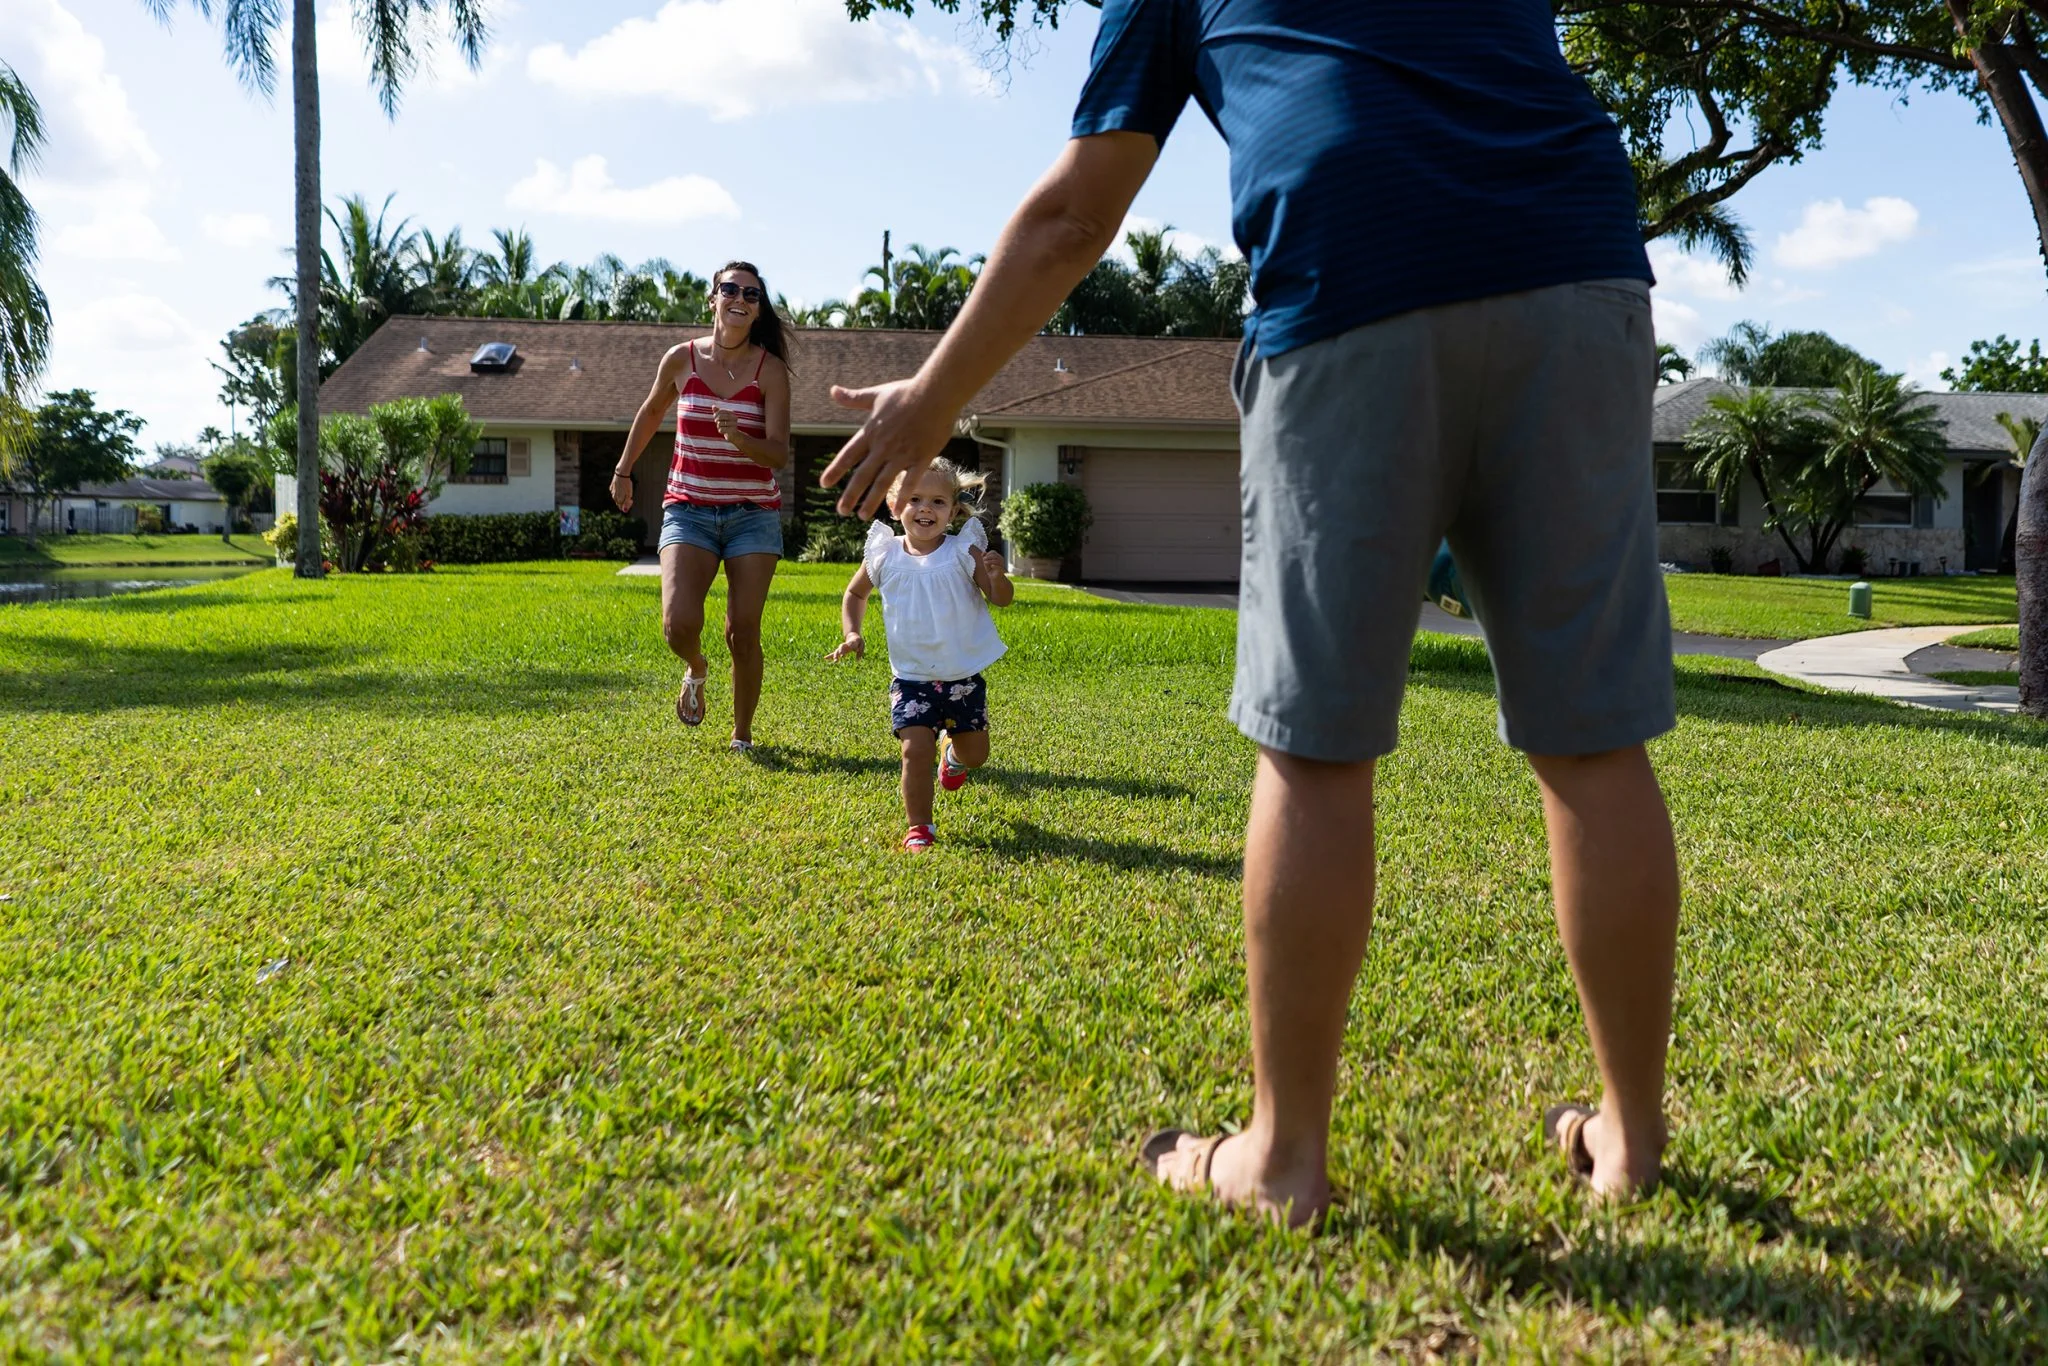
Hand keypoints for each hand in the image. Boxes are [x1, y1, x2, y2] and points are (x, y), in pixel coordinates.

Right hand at [610, 471, 633, 512]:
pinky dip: (617, 492)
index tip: (630, 502)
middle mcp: (614, 496)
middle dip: (623, 502)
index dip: (626, 507)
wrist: (621, 474)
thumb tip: (625, 510)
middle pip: (618, 502)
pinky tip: (620, 489)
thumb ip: (627, 502)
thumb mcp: (629, 494)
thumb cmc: (626, 484)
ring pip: (615, 497)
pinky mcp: (611, 487)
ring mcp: (612, 491)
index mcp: (618, 499)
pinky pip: (613, 492)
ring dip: (620, 497)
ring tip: (625, 493)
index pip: (621, 507)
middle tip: (629, 498)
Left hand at [713, 407, 742, 444]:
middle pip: (720, 417)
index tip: (714, 416)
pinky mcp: (732, 431)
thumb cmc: (726, 423)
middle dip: (716, 419)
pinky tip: (723, 431)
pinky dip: (720, 431)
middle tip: (716, 422)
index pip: (721, 411)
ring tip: (721, 427)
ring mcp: (734, 424)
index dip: (716, 413)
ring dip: (718, 426)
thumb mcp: (722, 417)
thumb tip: (713, 406)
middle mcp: (734, 418)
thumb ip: (717, 411)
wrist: (733, 434)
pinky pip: (721, 430)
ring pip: (720, 424)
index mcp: (732, 413)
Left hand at [821, 378, 960, 519]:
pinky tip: (896, 512)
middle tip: (841, 511)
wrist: (935, 394)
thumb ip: (853, 398)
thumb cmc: (906, 392)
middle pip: (863, 475)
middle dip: (851, 495)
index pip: (848, 455)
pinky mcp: (921, 458)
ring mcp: (902, 454)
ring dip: (871, 501)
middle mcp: (883, 447)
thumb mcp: (876, 394)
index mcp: (871, 432)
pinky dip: (901, 498)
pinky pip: (910, 482)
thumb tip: (832, 390)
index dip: (836, 470)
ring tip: (862, 516)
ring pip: (883, 483)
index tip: (824, 484)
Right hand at [826, 632, 864, 662]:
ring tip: (835, 661)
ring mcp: (842, 647)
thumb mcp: (862, 645)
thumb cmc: (858, 641)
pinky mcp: (840, 650)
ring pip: (837, 650)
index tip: (845, 654)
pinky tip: (825, 658)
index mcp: (851, 643)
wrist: (852, 636)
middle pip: (841, 647)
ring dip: (836, 655)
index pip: (849, 645)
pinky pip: (834, 653)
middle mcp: (845, 645)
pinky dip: (830, 655)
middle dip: (841, 651)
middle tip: (841, 656)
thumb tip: (857, 661)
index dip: (848, 648)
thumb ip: (860, 652)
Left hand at [969, 545, 1006, 593]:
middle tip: (983, 560)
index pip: (993, 552)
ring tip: (985, 563)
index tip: (982, 556)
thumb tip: (983, 552)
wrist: (995, 580)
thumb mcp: (986, 564)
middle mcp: (1001, 560)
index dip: (987, 553)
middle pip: (995, 555)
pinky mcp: (1002, 571)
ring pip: (997, 560)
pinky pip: (999, 567)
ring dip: (990, 561)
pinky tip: (991, 566)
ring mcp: (1002, 565)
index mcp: (997, 557)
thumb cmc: (991, 571)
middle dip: (988, 556)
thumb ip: (985, 558)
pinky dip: (995, 565)